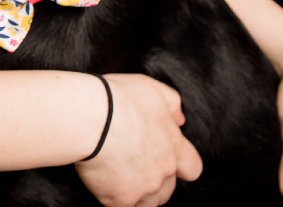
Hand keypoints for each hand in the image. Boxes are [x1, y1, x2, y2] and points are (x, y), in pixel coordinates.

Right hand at [75, 74, 201, 206]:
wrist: (90, 117)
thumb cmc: (118, 98)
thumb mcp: (151, 88)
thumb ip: (172, 103)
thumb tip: (180, 119)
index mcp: (174, 145)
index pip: (192, 167)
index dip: (181, 165)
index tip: (166, 158)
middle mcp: (164, 171)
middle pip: (169, 188)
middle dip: (155, 178)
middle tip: (132, 161)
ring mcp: (145, 188)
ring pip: (149, 202)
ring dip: (138, 192)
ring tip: (118, 172)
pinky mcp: (122, 200)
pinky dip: (114, 197)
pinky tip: (103, 180)